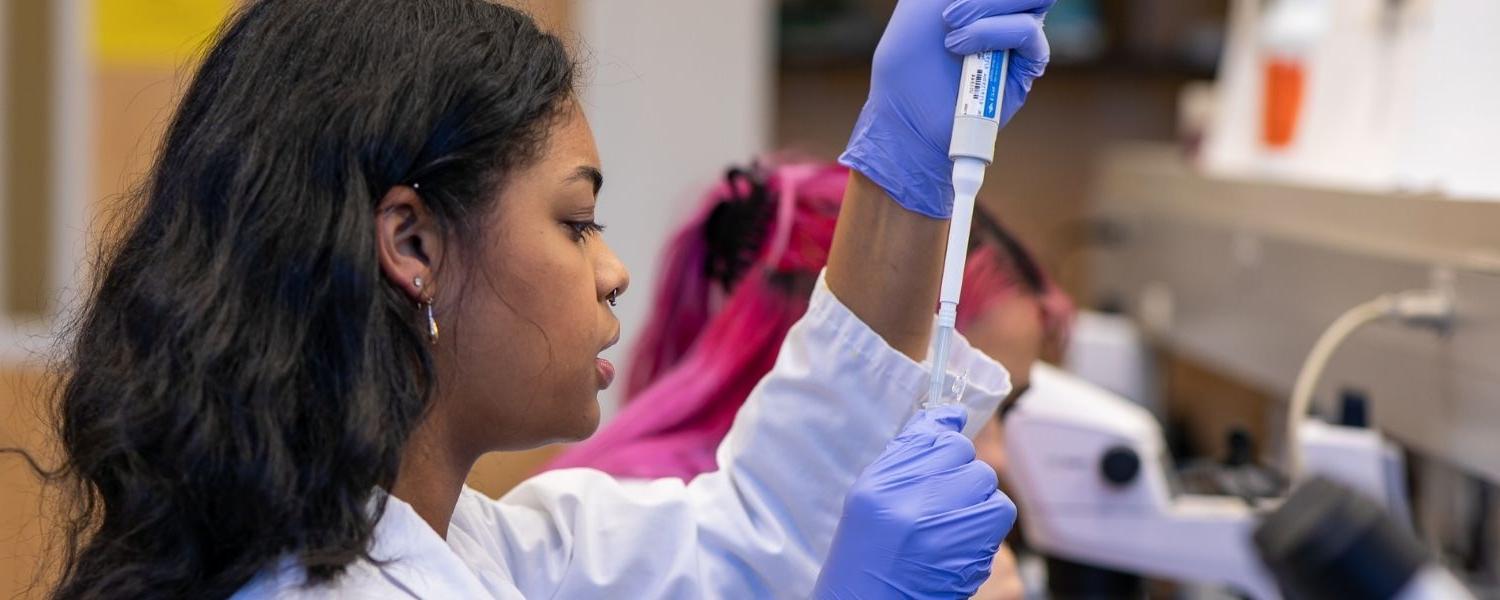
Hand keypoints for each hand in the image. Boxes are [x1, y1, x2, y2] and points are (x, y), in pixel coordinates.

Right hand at [814, 405, 1016, 598]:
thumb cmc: (869, 551)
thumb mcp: (869, 497)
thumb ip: (907, 454)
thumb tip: (949, 413)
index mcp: (881, 488)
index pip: (932, 435)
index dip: (945, 433)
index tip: (949, 433)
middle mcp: (912, 505)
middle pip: (961, 453)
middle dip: (957, 468)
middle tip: (941, 493)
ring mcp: (946, 528)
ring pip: (984, 479)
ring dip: (974, 493)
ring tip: (952, 515)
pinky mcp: (975, 550)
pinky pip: (1000, 510)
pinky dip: (988, 516)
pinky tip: (968, 530)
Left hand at [840, 0, 1051, 217]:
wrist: (906, 115)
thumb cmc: (906, 64)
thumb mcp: (920, 6)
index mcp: (981, 1)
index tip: (945, 4)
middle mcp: (1002, 13)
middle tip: (949, 16)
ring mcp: (1015, 37)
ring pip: (1032, 0)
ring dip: (986, 10)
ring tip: (952, 37)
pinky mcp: (1025, 65)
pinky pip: (1028, 33)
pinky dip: (994, 33)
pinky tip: (961, 49)